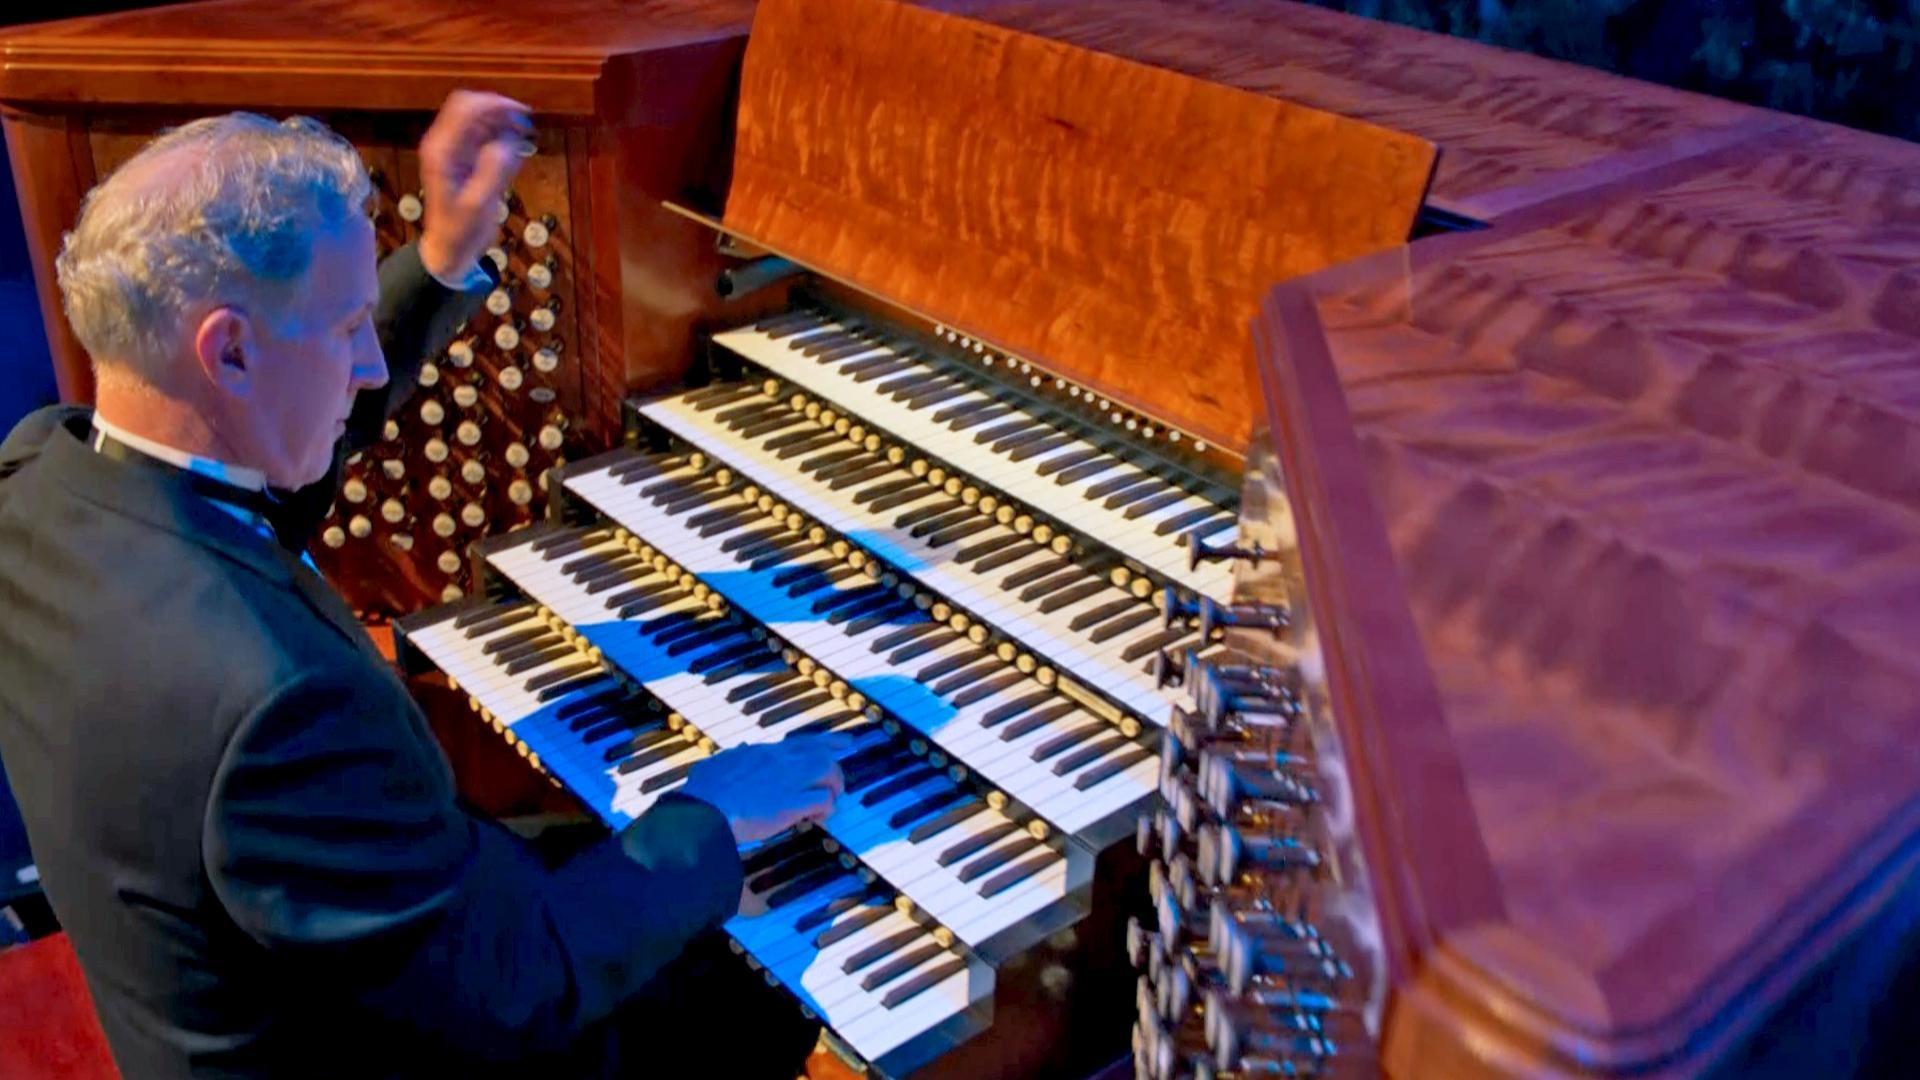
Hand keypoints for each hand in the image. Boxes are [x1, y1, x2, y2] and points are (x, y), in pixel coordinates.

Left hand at [416, 89, 532, 281]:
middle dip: (498, 109)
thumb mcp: (478, 205)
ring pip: (476, 119)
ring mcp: (452, 150)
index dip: (494, 104)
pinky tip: (515, 147)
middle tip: (524, 122)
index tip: (521, 113)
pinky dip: (499, 135)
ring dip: (500, 121)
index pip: (465, 109)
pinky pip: (481, 136)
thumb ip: (493, 172)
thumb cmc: (460, 231)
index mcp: (442, 151)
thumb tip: (508, 144)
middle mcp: (444, 144)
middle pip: (470, 107)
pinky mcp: (462, 159)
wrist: (447, 249)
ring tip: (524, 132)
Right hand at [677, 734, 854, 844]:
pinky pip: (823, 800)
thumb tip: (739, 749)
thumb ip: (735, 755)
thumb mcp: (720, 762)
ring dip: (832, 789)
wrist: (704, 809)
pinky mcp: (790, 804)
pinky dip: (825, 809)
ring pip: (829, 772)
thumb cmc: (705, 790)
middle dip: (834, 771)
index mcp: (764, 752)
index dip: (828, 741)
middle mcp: (780, 761)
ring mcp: (787, 781)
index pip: (803, 741)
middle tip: (837, 787)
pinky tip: (817, 818)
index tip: (845, 742)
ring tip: (825, 805)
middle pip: (823, 754)